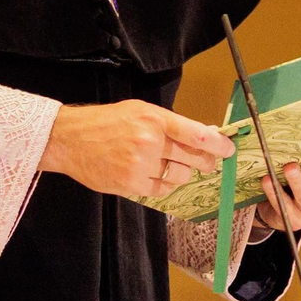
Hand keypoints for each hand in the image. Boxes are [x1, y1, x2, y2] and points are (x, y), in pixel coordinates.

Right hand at [39, 100, 235, 197]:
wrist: (71, 139)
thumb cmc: (106, 121)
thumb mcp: (139, 111)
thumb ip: (169, 123)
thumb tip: (201, 135)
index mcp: (154, 118)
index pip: (196, 134)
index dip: (218, 144)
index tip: (228, 150)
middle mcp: (149, 141)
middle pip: (193, 159)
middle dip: (206, 162)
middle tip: (209, 163)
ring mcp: (140, 165)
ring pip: (179, 177)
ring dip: (182, 174)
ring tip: (173, 167)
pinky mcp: (130, 184)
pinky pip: (161, 190)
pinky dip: (164, 185)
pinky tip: (157, 176)